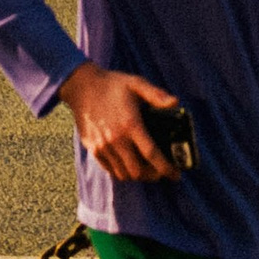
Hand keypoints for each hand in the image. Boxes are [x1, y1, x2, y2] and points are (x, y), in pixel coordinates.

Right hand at [59, 60, 183, 180]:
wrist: (83, 86)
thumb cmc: (113, 84)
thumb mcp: (136, 83)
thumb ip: (156, 95)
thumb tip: (176, 103)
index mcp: (130, 124)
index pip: (151, 154)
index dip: (166, 168)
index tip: (176, 175)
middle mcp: (116, 139)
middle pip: (138, 171)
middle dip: (153, 175)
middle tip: (161, 170)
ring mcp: (103, 146)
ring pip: (124, 174)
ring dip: (138, 175)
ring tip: (147, 169)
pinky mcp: (94, 149)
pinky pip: (110, 170)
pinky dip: (122, 172)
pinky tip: (130, 164)